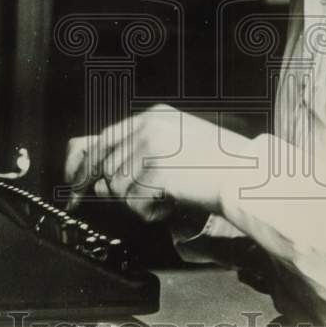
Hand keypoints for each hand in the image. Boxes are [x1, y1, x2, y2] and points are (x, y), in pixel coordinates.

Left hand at [64, 104, 251, 221]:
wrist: (244, 174)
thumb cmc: (216, 165)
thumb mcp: (176, 150)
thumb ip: (137, 161)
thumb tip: (99, 184)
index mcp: (154, 115)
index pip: (107, 138)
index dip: (90, 164)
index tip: (81, 185)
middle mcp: (148, 126)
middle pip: (108, 163)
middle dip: (111, 187)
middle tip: (125, 198)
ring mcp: (150, 146)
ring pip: (118, 184)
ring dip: (135, 201)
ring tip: (164, 198)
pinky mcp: (154, 170)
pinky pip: (133, 200)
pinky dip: (147, 211)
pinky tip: (169, 203)